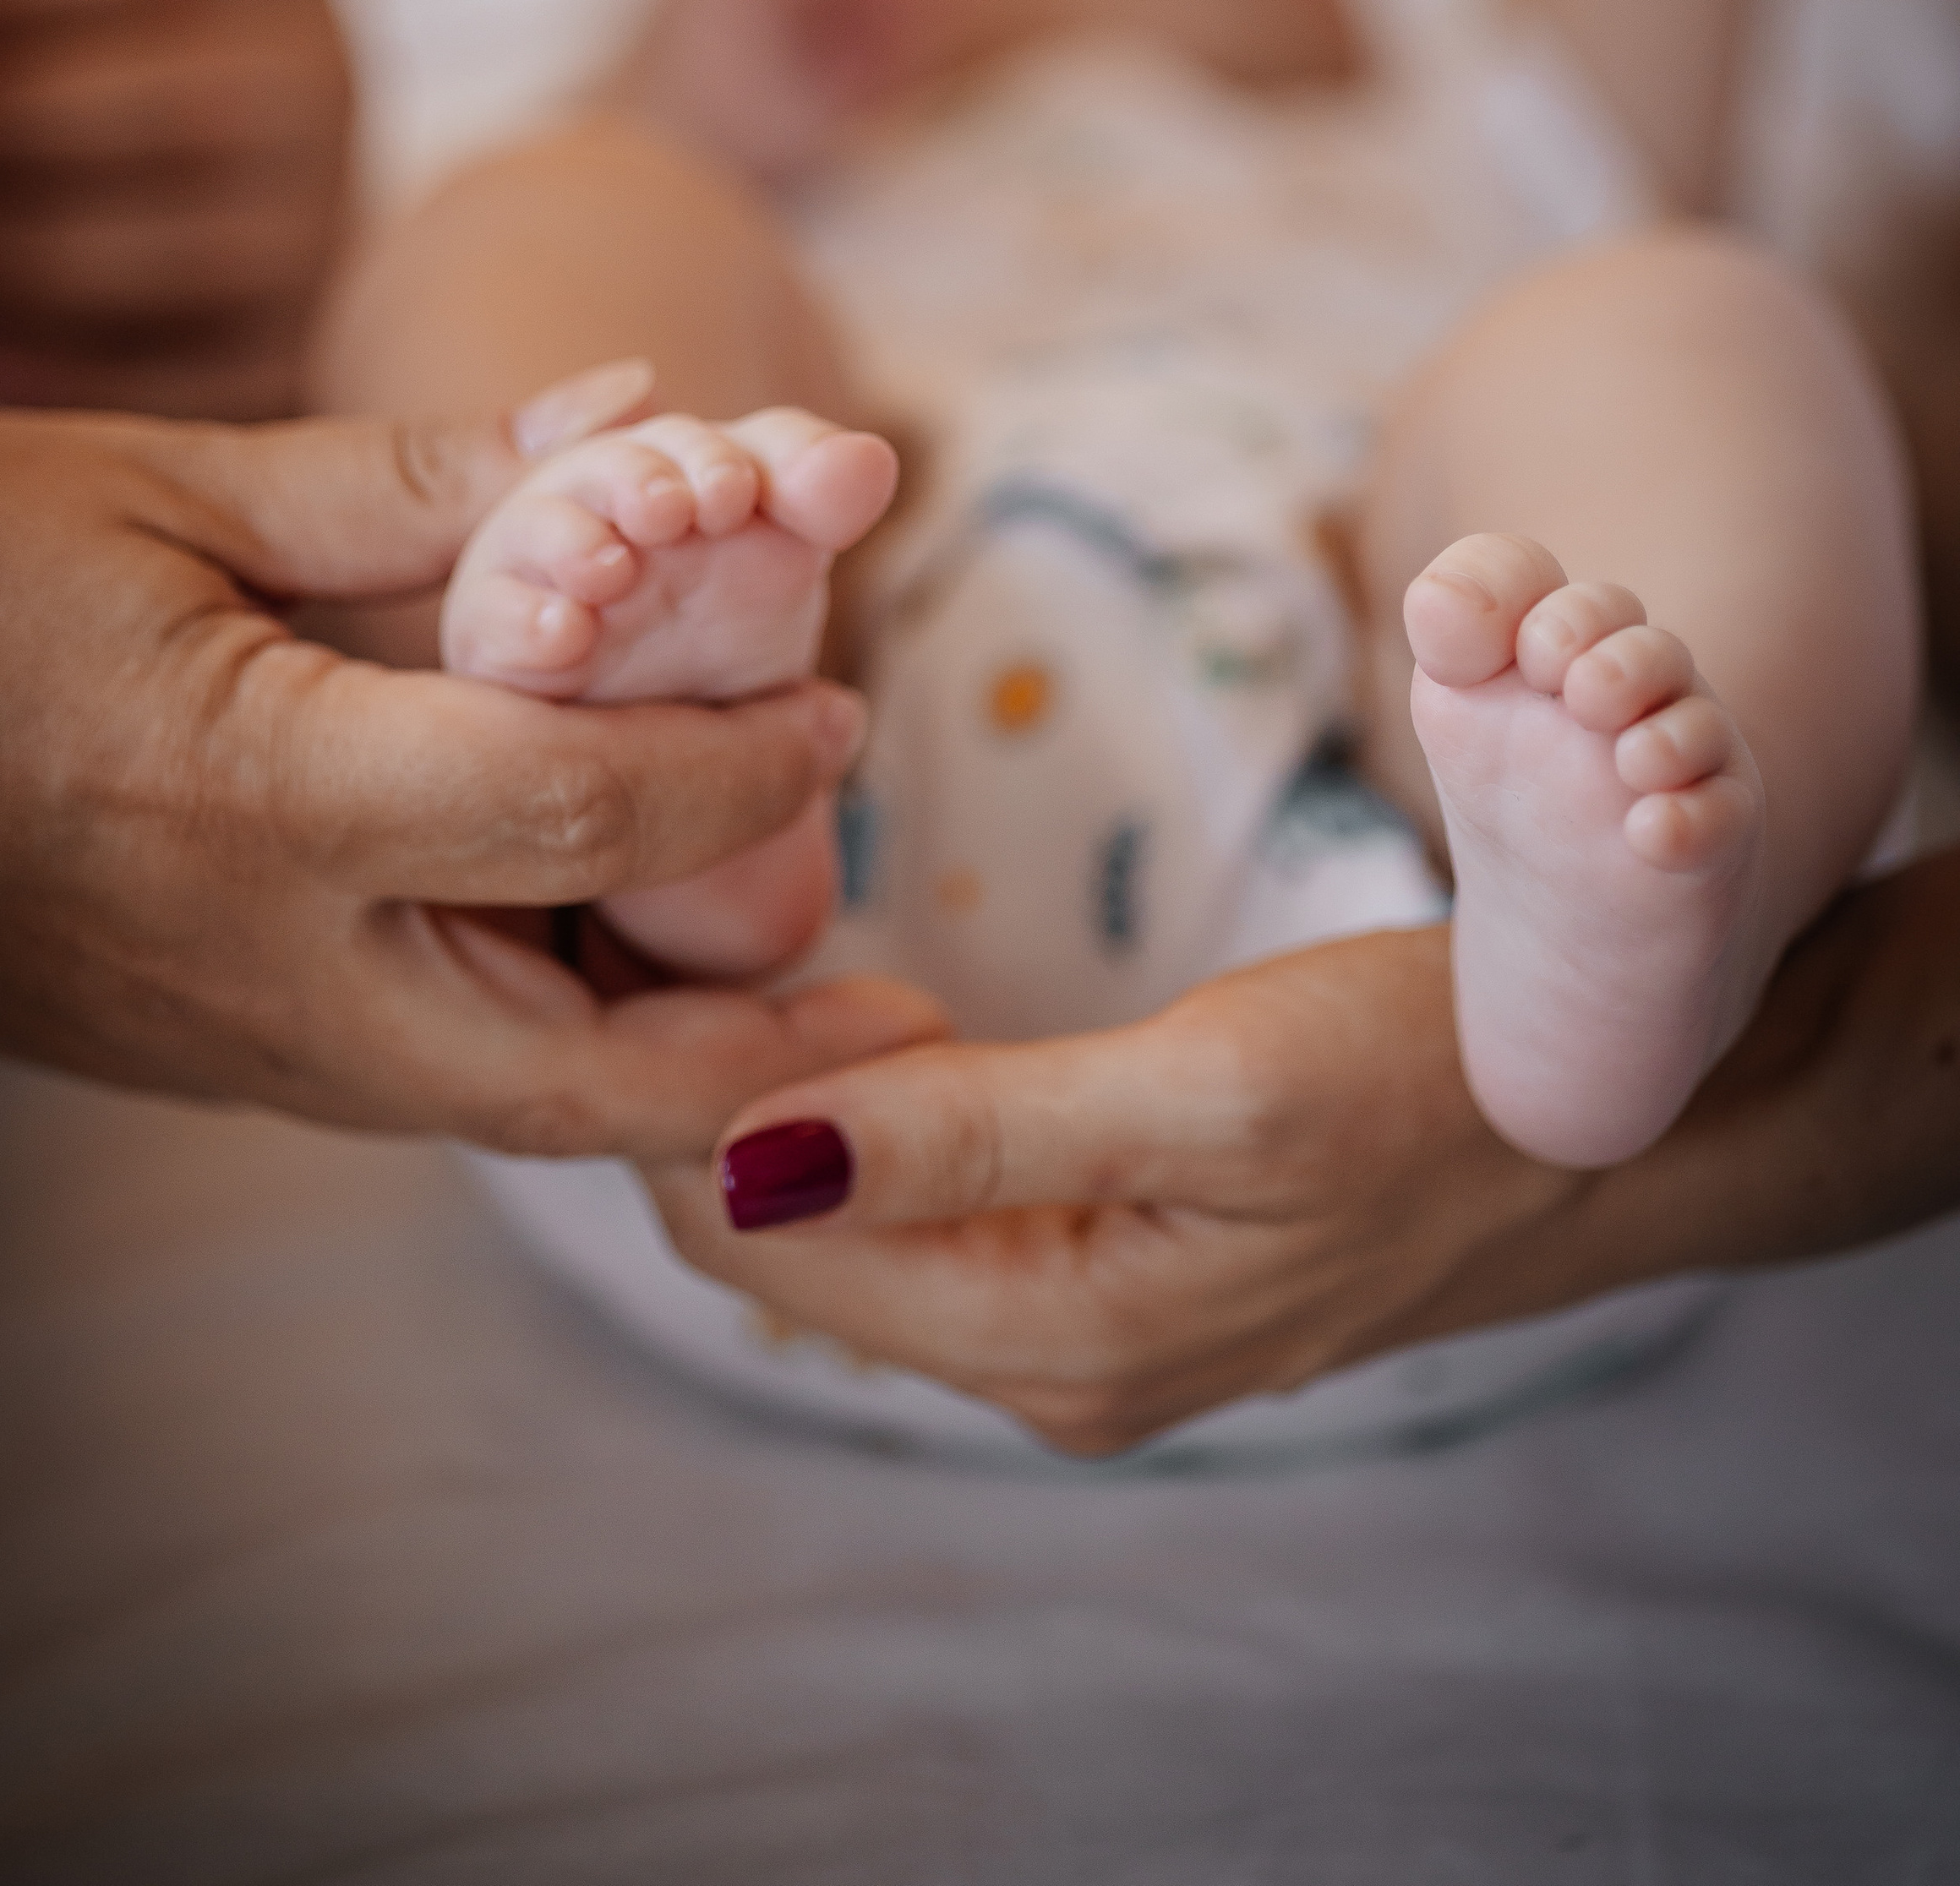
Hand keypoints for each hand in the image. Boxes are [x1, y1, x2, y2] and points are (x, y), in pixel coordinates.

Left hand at [0, 0, 355, 419]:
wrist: (180, 185)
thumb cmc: (74, 43)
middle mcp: (326, 85)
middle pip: (185, 112)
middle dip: (17, 129)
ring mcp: (326, 225)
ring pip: (192, 256)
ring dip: (29, 259)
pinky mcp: (299, 349)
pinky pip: (194, 382)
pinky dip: (74, 378)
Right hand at [0, 407, 936, 1154]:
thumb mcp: (170, 478)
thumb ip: (423, 473)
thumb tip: (644, 416)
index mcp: (249, 792)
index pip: (579, 806)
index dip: (745, 764)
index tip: (838, 707)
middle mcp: (247, 964)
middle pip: (574, 1072)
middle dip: (758, 1052)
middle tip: (903, 1007)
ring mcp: (207, 1042)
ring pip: (496, 1106)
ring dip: (657, 1066)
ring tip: (794, 992)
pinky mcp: (178, 1061)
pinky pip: (403, 1080)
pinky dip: (532, 1044)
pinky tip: (595, 961)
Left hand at [650, 930, 1580, 1452]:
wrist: (1607, 1115)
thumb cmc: (1424, 1078)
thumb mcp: (1206, 1089)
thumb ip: (972, 1136)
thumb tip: (739, 1168)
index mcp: (1053, 1342)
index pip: (748, 1237)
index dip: (682, 1085)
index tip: (683, 927)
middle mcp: (1044, 1369)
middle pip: (777, 1240)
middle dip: (716, 1088)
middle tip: (731, 918)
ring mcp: (1078, 1331)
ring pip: (842, 1222)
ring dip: (789, 1092)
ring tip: (799, 950)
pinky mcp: (1110, 1273)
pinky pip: (927, 1210)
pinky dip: (873, 1108)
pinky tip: (886, 1014)